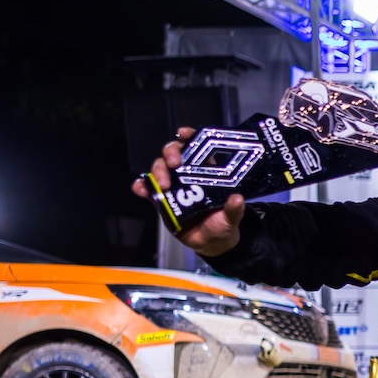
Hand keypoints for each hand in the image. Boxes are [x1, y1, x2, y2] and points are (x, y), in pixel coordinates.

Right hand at [130, 126, 243, 256]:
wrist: (209, 244)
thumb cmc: (223, 225)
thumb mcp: (231, 218)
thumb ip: (234, 210)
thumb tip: (237, 199)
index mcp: (207, 172)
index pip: (197, 147)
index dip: (190, 137)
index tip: (184, 133)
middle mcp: (188, 175)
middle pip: (174, 154)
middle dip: (171, 153)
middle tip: (175, 164)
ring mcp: (173, 186)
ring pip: (160, 168)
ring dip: (157, 171)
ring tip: (163, 184)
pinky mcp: (161, 200)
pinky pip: (148, 189)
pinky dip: (141, 187)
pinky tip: (140, 189)